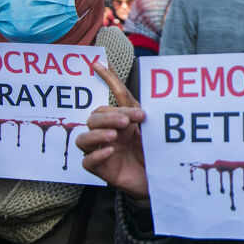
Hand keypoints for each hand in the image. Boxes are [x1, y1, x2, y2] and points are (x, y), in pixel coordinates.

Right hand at [77, 62, 148, 204]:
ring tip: (115, 136)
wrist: (159, 179)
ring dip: (97, 134)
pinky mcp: (100, 170)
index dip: (105, 80)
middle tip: (128, 121)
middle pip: (95, 117)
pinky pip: (87, 161)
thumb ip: (139, 114)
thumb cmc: (154, 152)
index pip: (110, 97)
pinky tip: (110, 151)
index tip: (99, 64)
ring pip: (83, 138)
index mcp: (120, 119)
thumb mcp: (150, 129)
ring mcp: (101, 150)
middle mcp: (107, 132)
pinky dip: (97, 155)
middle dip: (110, 117)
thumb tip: (133, 101)